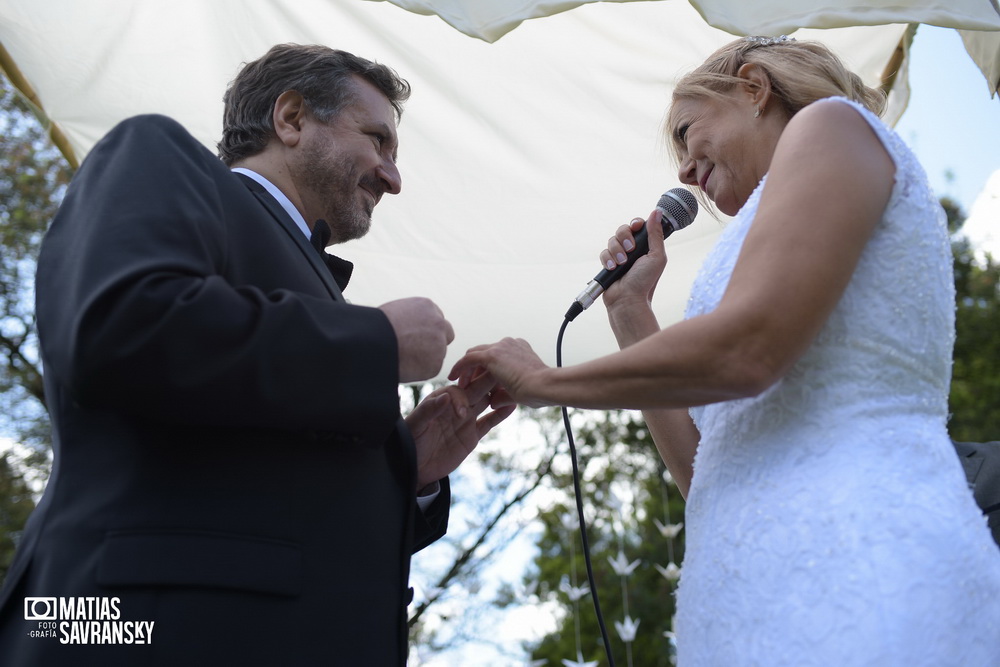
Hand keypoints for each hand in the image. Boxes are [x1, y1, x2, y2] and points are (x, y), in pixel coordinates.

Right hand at [379, 297, 454, 382]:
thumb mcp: (395, 311)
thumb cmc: (375, 327)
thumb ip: (410, 317)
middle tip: (418, 350)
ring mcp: (440, 344)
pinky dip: (420, 371)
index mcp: (427, 306)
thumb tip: (410, 327)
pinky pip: (430, 369)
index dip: (427, 329)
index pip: (436, 318)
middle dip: (436, 342)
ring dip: (426, 358)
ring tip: (402, 358)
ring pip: (437, 354)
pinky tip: (403, 366)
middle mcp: (438, 323)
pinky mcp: (436, 364)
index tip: (417, 336)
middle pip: (446, 334)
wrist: (374, 342)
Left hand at [406, 372, 515, 489]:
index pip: (456, 392)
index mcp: (440, 401)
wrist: (416, 468)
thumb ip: (428, 411)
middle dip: (486, 383)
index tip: (462, 413)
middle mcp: (455, 406)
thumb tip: (444, 396)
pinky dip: (500, 414)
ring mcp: (466, 420)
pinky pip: (489, 422)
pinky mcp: (473, 435)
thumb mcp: (415, 427)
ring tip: (512, 386)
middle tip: (502, 375)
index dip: (461, 399)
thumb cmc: (410, 444)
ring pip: (485, 403)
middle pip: (474, 391)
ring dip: (497, 395)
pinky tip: (512, 406)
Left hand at [449, 337, 550, 407]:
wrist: (545, 386)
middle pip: (485, 352)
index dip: (487, 370)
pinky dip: (459, 368)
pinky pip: (469, 359)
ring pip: (475, 354)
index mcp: (520, 349)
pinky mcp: (492, 355)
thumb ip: (504, 395)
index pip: (498, 356)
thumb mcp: (520, 393)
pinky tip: (452, 378)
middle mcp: (510, 344)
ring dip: (467, 370)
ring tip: (461, 385)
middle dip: (475, 368)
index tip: (481, 383)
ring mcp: (501, 347)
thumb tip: (493, 402)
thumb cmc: (540, 392)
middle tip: (468, 384)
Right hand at [600, 208, 667, 312]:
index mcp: (646, 245)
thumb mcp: (656, 256)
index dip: (636, 223)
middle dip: (625, 237)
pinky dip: (608, 260)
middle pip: (622, 229)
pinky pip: (603, 252)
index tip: (637, 227)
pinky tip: (613, 268)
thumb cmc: (645, 281)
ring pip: (612, 240)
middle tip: (630, 249)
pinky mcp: (608, 263)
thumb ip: (656, 234)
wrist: (628, 299)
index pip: (638, 225)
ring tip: (622, 264)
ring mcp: (619, 256)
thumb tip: (657, 213)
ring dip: (617, 251)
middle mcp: (632, 249)